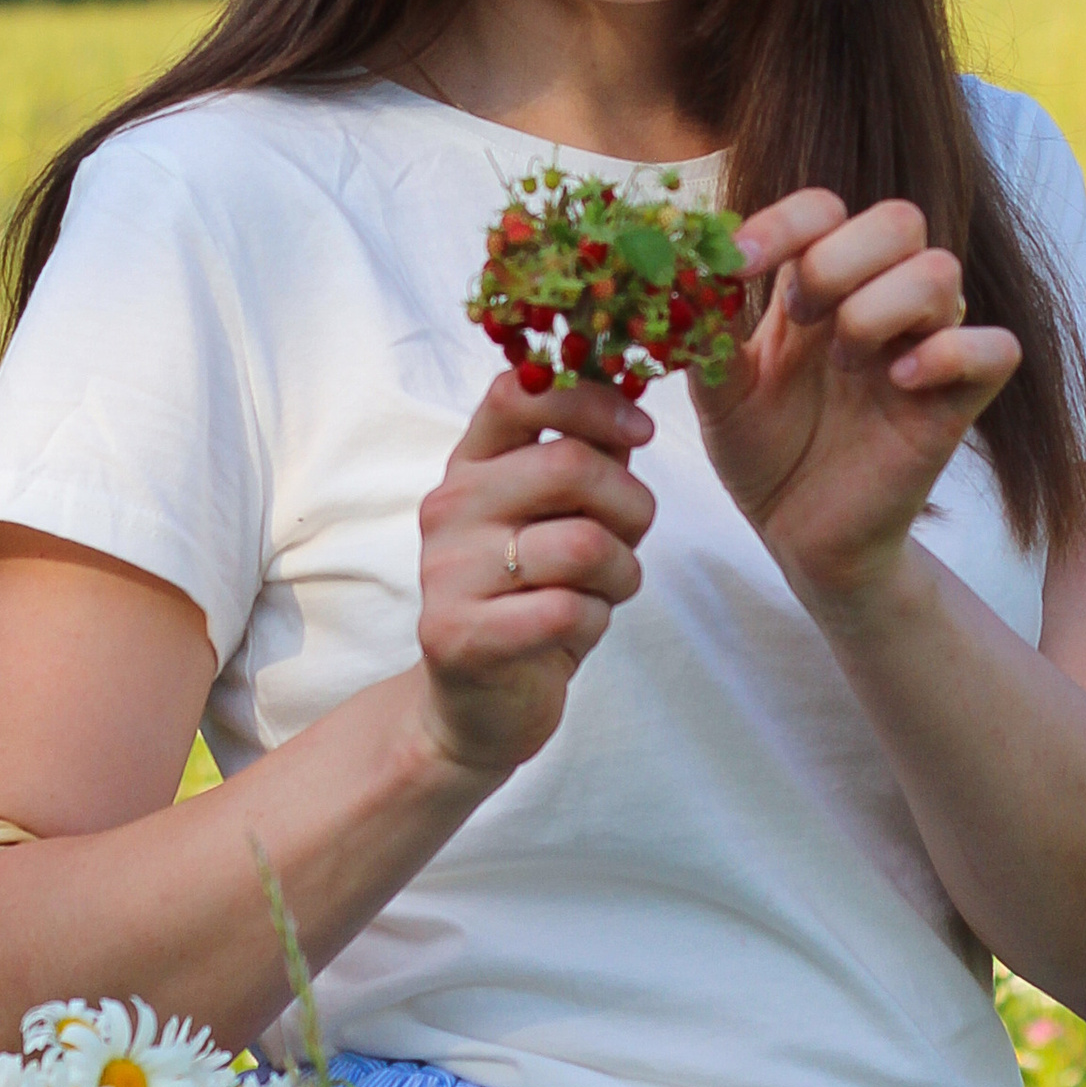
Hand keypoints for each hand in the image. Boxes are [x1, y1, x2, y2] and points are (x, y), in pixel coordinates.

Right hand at [413, 371, 655, 780]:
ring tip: (604, 591)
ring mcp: (447, 571)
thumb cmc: (531, 596)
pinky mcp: (460, 636)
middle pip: (571, 465)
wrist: (476, 704)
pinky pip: (571, 610)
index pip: (519, 389)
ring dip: (623, 573)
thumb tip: (632, 382)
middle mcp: (450, 506)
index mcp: (472, 463)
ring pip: (585, 544)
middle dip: (631, 505)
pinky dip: (597, 622)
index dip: (593, 398)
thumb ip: (587, 453)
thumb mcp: (558, 516)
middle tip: (630, 537)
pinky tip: (576, 631)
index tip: (639, 431)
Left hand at [694, 191, 1019, 623]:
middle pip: (898, 219)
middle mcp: (879, 302)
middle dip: (838, 259)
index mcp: (820, 286)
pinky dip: (949, 353)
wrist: (800, 535)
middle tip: (800, 314)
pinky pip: (995, 348)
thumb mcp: (719, 394)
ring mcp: (925, 346)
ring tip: (843, 363)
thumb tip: (683, 274)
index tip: (739, 261)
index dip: (786, 220)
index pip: (825, 209)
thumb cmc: (765, 453)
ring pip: (943, 272)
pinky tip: (900, 382)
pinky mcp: (959, 401)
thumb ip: (704, 335)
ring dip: (880, 308)